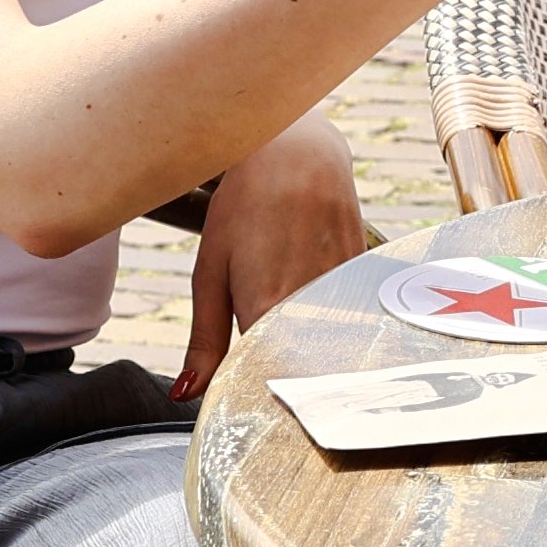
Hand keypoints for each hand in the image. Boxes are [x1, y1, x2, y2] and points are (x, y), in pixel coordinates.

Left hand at [177, 115, 370, 397]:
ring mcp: (342, 291)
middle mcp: (310, 306)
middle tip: (260, 332)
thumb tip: (185, 395)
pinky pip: (344, 313)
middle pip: (295, 362)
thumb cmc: (245, 205)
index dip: (247, 388)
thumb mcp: (210, 272)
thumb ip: (205, 341)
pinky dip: (326, 312)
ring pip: (321, 339)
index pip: (260, 379)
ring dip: (303, 336)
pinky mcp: (361, 276)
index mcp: (265, 311)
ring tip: (286, 289)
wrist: (297, 150)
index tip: (236, 390)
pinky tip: (312, 279)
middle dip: (277, 364)